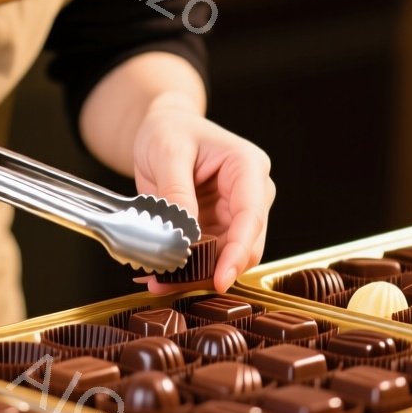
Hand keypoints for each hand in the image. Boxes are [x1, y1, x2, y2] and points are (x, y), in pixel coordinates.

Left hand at [129, 104, 274, 292]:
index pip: (250, 216)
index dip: (237, 251)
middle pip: (245, 244)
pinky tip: (161, 275)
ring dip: (197, 274)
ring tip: (160, 281)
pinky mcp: (220, 228)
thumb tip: (183, 232)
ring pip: (227, 257)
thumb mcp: (168, 152)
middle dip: (212, 269)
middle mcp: (252, 193)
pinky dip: (187, 270)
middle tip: (172, 283)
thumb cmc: (171, 130)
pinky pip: (209, 257)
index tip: (220, 279)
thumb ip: (176, 190)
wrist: (163, 129)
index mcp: (248, 167)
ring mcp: (237, 214)